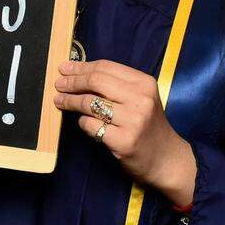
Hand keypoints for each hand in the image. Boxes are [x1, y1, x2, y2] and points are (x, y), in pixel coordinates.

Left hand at [54, 59, 196, 205]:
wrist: (166, 158)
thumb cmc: (148, 126)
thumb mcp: (141, 98)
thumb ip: (116, 85)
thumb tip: (79, 72)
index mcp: (144, 83)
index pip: (106, 67)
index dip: (81, 67)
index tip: (65, 68)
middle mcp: (140, 99)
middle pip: (96, 81)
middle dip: (72, 82)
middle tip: (59, 84)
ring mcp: (133, 121)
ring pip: (90, 103)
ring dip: (70, 101)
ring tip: (60, 101)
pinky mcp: (123, 141)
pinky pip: (91, 125)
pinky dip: (82, 122)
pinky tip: (82, 122)